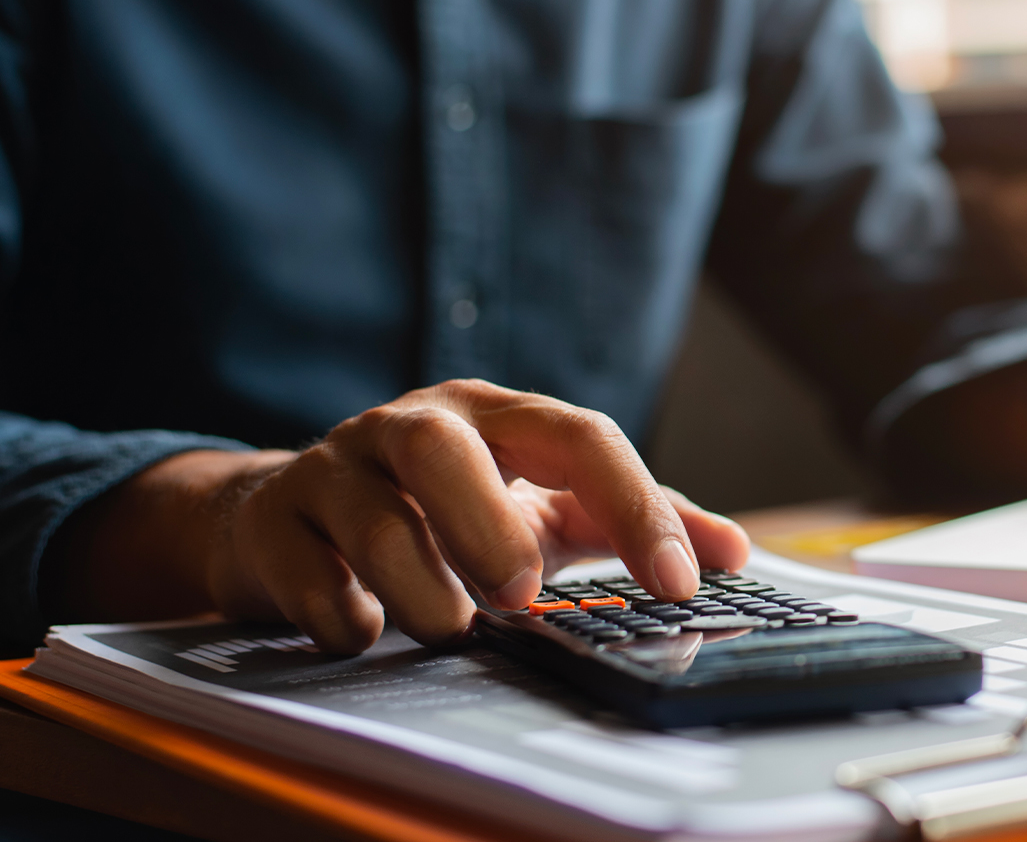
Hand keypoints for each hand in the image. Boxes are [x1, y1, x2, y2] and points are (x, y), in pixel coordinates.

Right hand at [50, 380, 748, 652]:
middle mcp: (412, 429)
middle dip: (485, 525)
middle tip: (522, 594)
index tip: (679, 582)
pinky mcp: (275, 522)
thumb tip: (729, 551)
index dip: (635, 506)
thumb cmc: (445, 508)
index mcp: (495, 417)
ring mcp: (335, 470)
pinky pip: (301, 569)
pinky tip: (364, 630)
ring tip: (451, 627)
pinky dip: (340, 612)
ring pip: (371, 518)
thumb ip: (633, 520)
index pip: (579, 436)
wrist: (295, 516)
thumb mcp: (544, 504)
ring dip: (420, 588)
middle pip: (445, 451)